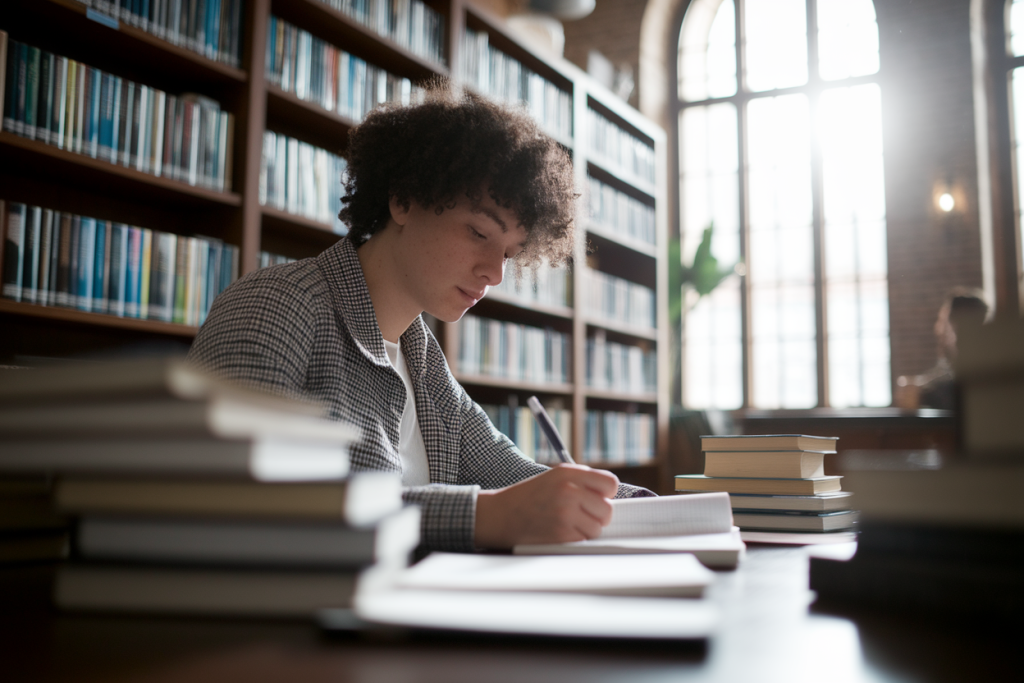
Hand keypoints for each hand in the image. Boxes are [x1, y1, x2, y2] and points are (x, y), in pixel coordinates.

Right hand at [474, 464, 619, 548]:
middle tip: (581, 515)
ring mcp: (565, 513)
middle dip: (598, 516)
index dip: (606, 494)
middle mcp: (569, 490)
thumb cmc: (529, 497)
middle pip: (607, 510)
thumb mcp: (554, 477)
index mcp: (568, 473)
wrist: (500, 515)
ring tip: (568, 524)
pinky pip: (584, 541)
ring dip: (586, 530)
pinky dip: (575, 540)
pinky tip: (560, 532)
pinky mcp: (561, 534)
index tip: (597, 499)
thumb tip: (610, 496)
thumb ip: (582, 482)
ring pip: (597, 528)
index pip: (610, 483)